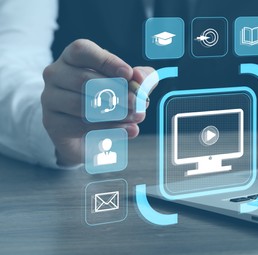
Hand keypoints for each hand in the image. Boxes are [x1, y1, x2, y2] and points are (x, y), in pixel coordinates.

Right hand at [41, 39, 154, 166]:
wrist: (88, 133)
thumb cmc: (108, 100)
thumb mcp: (128, 86)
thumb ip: (140, 78)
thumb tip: (141, 76)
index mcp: (72, 57)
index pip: (83, 51)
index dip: (107, 61)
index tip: (129, 74)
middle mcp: (56, 73)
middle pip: (84, 80)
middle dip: (117, 93)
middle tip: (140, 103)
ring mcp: (50, 98)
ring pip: (82, 105)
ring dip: (115, 113)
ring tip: (137, 117)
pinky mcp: (52, 122)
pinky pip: (79, 125)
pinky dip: (108, 128)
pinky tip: (129, 130)